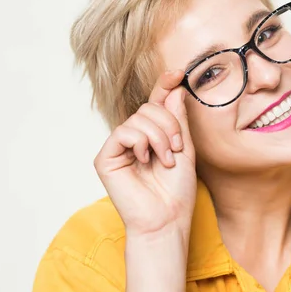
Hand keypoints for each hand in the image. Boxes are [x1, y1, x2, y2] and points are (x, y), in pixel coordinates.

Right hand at [94, 70, 196, 240]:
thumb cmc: (176, 191)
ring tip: (165, 160)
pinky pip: (124, 131)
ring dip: (159, 136)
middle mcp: (133, 138)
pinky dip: (141, 142)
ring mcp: (118, 147)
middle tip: (177, 149)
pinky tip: (145, 159)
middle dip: (169, 125)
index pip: (155, 103)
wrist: (167, 219)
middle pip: (148, 108)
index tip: (178, 72)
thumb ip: (177, 120)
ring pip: (138, 118)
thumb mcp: (184, 149)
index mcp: (151, 135)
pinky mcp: (105, 157)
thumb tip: (173, 89)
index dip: (164, 85)